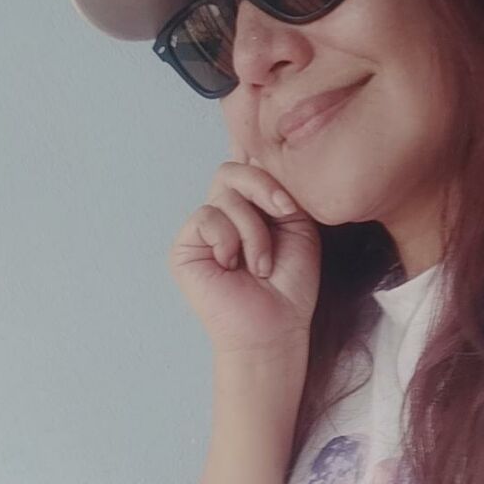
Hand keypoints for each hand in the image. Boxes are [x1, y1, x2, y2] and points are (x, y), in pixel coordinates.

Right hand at [168, 148, 320, 363]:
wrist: (277, 325)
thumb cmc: (291, 283)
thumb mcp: (298, 225)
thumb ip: (280, 191)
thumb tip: (258, 159)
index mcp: (250, 207)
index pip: (245, 166)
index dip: (260, 164)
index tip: (283, 188)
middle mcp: (224, 213)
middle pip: (232, 169)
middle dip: (264, 186)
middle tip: (284, 212)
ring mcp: (203, 229)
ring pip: (225, 195)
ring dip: (253, 230)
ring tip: (261, 264)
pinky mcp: (185, 247)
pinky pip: (207, 217)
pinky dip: (229, 240)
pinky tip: (233, 265)